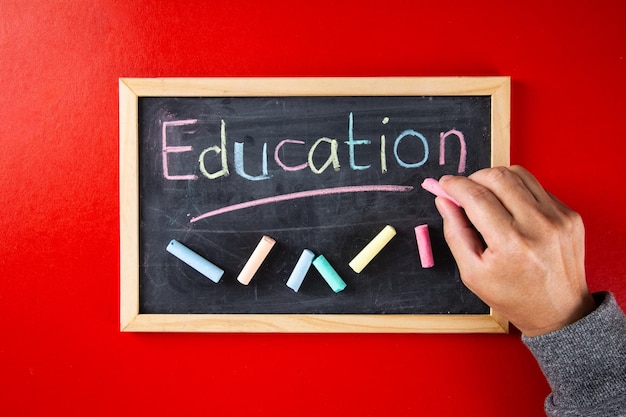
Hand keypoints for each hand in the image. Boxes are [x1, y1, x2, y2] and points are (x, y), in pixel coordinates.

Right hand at [435, 166, 595, 336]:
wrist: (559, 311)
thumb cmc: (513, 296)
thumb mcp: (472, 273)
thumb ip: (455, 233)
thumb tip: (444, 200)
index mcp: (511, 244)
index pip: (477, 197)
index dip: (455, 185)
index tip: (444, 184)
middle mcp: (538, 225)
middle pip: (498, 177)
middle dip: (474, 178)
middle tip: (464, 191)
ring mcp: (558, 217)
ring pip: (519, 174)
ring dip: (495, 179)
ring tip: (486, 196)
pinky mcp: (570, 214)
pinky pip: (536, 186)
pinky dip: (516, 190)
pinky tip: (510, 208)